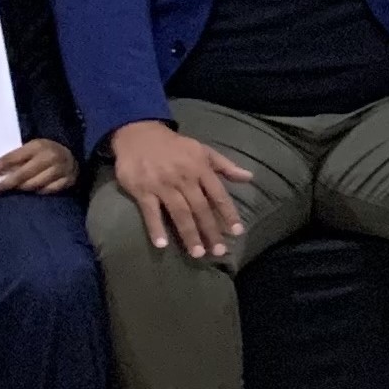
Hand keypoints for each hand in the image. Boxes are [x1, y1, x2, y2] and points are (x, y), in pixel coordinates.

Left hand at [0, 138, 75, 195]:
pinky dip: (39, 192)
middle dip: (3, 185)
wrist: (72, 155)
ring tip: (14, 190)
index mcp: (36, 146)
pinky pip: (47, 191)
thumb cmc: (44, 152)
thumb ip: (15, 160)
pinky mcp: (68, 180)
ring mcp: (60, 169)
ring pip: (33, 185)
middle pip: (21, 175)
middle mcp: (48, 157)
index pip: (9, 159)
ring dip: (21, 189)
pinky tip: (35, 190)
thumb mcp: (30, 150)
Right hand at [109, 120, 251, 258]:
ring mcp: (162, 185)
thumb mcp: (203, 151)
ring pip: (179, 213)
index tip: (237, 232)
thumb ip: (225, 166)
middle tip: (219, 252)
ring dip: (189, 234)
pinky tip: (161, 245)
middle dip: (211, 231)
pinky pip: (151, 212)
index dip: (228, 214)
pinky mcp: (142, 190)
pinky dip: (156, 228)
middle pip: (200, 208)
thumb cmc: (175, 147)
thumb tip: (249, 177)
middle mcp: (184, 178)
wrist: (139, 134)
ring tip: (198, 253)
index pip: (218, 195)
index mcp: (200, 168)